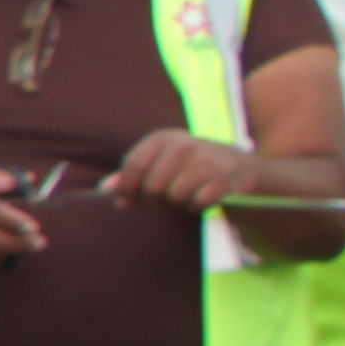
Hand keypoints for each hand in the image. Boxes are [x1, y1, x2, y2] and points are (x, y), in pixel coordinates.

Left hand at [108, 131, 253, 214]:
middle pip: (152, 185)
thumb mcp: (160, 163)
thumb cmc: (189, 168)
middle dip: (152, 202)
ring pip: (174, 195)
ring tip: (183, 198)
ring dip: (176, 204)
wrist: (239, 167)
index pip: (133, 165)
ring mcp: (205, 160)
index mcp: (162, 138)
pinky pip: (197, 202)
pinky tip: (200, 200)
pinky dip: (196, 207)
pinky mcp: (223, 178)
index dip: (127, 189)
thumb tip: (105, 189)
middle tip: (161, 203)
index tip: (128, 201)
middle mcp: (183, 145)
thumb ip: (131, 174)